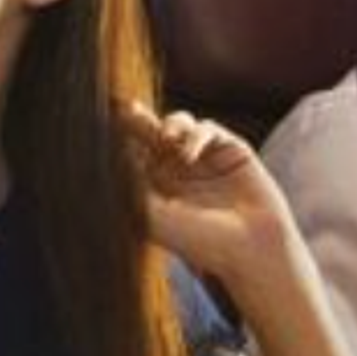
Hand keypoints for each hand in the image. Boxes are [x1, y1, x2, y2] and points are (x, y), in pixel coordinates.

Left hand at [120, 102, 299, 288]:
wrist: (250, 248)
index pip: (134, 153)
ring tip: (166, 136)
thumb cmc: (199, 241)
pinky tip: (190, 154)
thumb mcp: (152, 214)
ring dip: (171, 124)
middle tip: (124, 106)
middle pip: (152, 134)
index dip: (121, 136)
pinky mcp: (231, 150)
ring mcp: (206, 160)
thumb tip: (111, 151)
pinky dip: (196, 135)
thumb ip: (130, 182)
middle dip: (138, 119)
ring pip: (180, 125)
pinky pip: (207, 129)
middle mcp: (180, 172)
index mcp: (158, 189)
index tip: (106, 118)